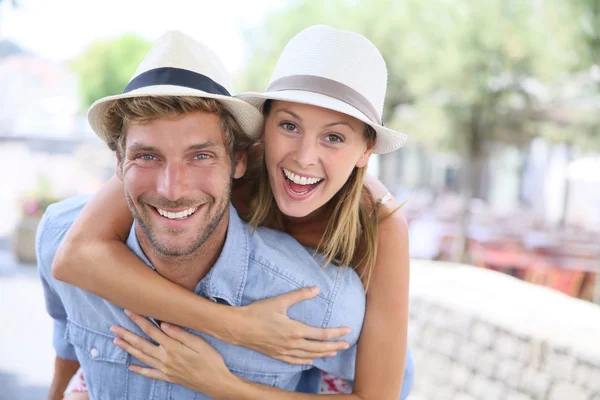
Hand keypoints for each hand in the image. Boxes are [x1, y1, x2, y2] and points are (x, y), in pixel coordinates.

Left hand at [111, 310, 232, 395]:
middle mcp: (165, 358)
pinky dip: (139, 370)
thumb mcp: (200, 343)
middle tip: (113, 327)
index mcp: (173, 347)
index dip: (139, 320)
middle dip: (127, 334)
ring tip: (116, 341)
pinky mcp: (168, 377)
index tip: (128, 311)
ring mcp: (165, 369)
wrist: (216, 383)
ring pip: (142, 357)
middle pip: (142, 344)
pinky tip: (130, 367)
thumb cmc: (211, 361)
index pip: (151, 330)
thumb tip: (164, 323)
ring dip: (128, 349)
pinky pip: (150, 374)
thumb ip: (181, 333)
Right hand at [228, 286, 350, 364]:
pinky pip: (295, 362)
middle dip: (335, 346)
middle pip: (319, 348)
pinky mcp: (276, 355)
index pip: (322, 334)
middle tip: (347, 344)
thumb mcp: (279, 301)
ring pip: (309, 356)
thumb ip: (299, 295)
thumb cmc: (258, 312)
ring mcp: (284, 352)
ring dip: (323, 355)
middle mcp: (292, 344)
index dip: (336, 333)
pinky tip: (311, 361)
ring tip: (334, 353)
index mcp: (295, 330)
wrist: (238, 327)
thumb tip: (316, 288)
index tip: (348, 331)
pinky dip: (305, 362)